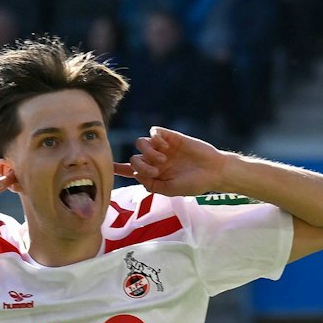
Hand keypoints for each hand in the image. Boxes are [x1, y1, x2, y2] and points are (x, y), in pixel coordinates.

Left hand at [117, 126, 232, 197]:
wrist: (213, 171)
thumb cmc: (194, 184)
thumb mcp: (171, 190)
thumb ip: (152, 185)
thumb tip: (136, 174)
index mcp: (155, 174)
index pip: (133, 171)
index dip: (120, 169)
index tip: (109, 168)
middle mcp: (156, 160)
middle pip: (135, 157)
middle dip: (142, 165)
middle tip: (157, 170)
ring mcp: (163, 148)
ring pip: (141, 143)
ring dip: (148, 152)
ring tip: (163, 159)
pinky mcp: (171, 137)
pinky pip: (153, 132)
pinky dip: (156, 138)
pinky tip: (166, 146)